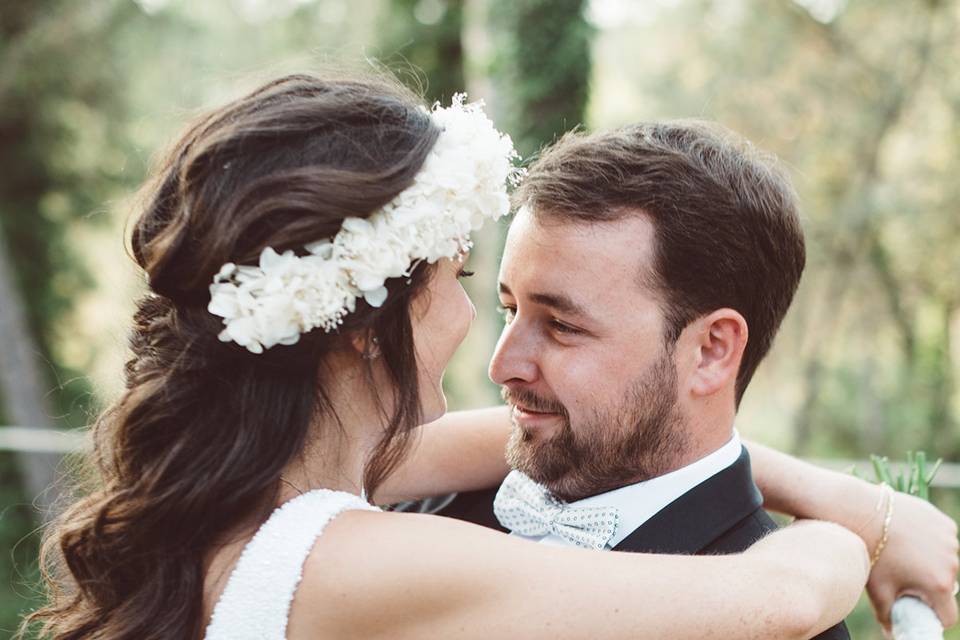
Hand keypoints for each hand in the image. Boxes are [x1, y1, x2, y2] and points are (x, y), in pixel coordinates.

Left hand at [866, 490, 957, 629]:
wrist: (865, 513)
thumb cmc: (871, 553)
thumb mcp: (879, 590)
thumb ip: (888, 617)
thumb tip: (891, 634)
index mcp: (939, 585)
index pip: (948, 616)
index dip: (933, 616)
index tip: (918, 609)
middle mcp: (951, 564)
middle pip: (946, 586)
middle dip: (929, 585)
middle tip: (904, 575)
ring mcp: (951, 542)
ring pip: (945, 562)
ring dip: (932, 562)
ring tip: (904, 553)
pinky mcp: (945, 524)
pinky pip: (944, 540)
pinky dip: (932, 541)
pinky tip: (910, 536)